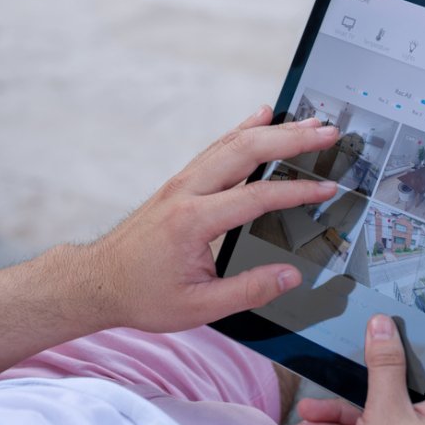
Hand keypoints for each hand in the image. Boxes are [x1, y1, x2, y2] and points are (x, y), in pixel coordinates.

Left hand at [72, 105, 339, 332]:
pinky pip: (218, 147)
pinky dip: (243, 129)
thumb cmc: (141, 294)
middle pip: (246, 150)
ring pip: (233, 143)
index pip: (257, 196)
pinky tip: (262, 116)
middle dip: (291, 140)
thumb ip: (249, 290)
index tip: (327, 189)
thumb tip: (290, 276)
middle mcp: (187, 191)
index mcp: (194, 221)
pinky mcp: (181, 182)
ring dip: (273, 130)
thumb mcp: (198, 307)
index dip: (297, 192)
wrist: (97, 281)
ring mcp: (182, 182)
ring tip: (309, 123)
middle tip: (328, 133)